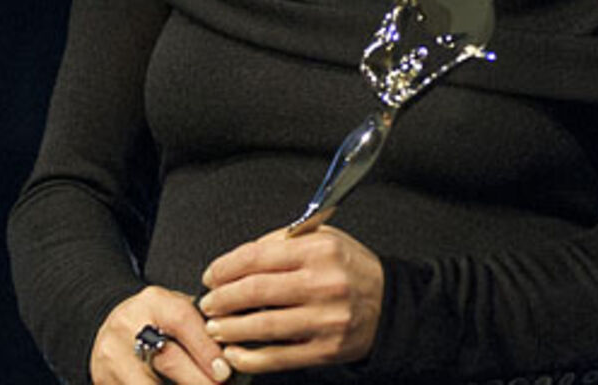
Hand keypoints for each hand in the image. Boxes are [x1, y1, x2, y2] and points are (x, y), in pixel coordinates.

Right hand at [90, 286, 227, 384]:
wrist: (111, 323)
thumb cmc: (156, 318)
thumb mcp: (176, 308)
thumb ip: (202, 323)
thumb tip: (236, 351)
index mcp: (155, 302)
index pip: (182, 322)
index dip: (206, 350)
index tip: (224, 372)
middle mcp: (129, 326)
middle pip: (167, 359)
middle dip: (198, 380)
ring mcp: (112, 355)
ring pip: (149, 383)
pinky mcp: (103, 378)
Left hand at [198, 226, 383, 373]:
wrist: (389, 306)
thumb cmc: (352, 270)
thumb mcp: (327, 240)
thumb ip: (286, 242)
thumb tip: (242, 256)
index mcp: (322, 250)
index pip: (258, 256)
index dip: (225, 267)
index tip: (211, 276)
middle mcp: (324, 283)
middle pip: (255, 291)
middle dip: (221, 299)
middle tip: (208, 303)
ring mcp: (325, 319)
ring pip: (262, 326)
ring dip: (229, 328)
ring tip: (215, 327)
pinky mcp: (324, 349)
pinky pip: (276, 357)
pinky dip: (248, 356)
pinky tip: (235, 351)